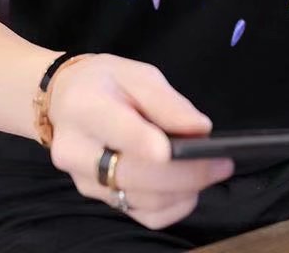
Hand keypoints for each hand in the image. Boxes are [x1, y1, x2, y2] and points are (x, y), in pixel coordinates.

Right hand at [46, 53, 232, 228]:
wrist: (65, 101)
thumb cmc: (105, 82)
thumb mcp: (136, 74)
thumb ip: (167, 102)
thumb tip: (201, 130)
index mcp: (85, 107)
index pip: (119, 130)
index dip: (152, 143)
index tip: (192, 145)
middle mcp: (77, 151)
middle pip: (136, 174)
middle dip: (188, 172)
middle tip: (223, 162)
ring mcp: (84, 181)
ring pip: (142, 200)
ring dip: (185, 190)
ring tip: (212, 171)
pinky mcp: (98, 199)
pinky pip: (141, 215)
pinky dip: (173, 207)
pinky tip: (190, 189)